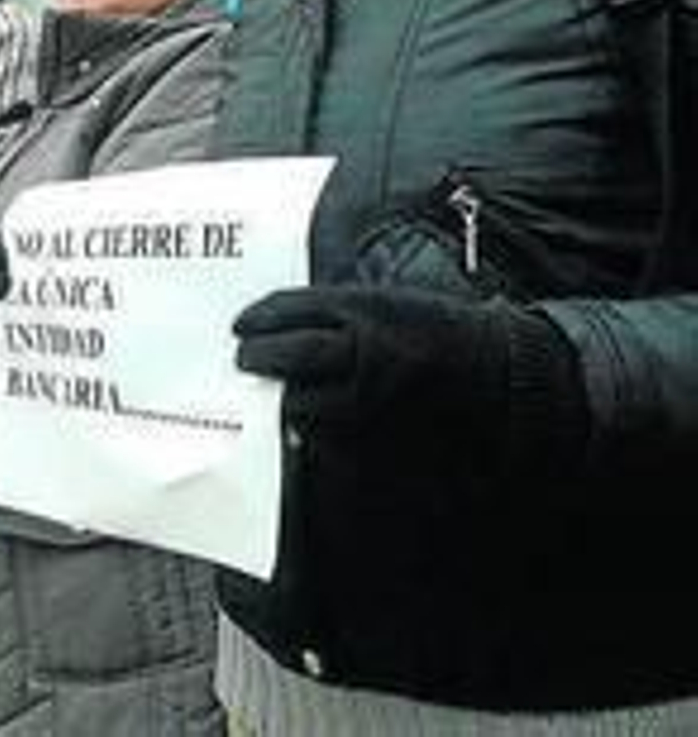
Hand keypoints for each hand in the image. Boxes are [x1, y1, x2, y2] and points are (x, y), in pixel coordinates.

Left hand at [234, 285, 587, 465]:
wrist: (501, 376)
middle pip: (291, 355)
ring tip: (277, 390)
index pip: (294, 311)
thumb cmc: (443, 332)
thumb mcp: (390, 302)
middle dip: (259, 357)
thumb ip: (335, 310)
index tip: (241, 324)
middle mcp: (367, 354)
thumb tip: (276, 324)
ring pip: (303, 403)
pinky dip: (313, 427)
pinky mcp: (380, 438)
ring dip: (283, 396)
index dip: (260, 317)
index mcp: (370, 312)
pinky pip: (328, 437)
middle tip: (244, 358)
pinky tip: (309, 417)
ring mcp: (372, 400)